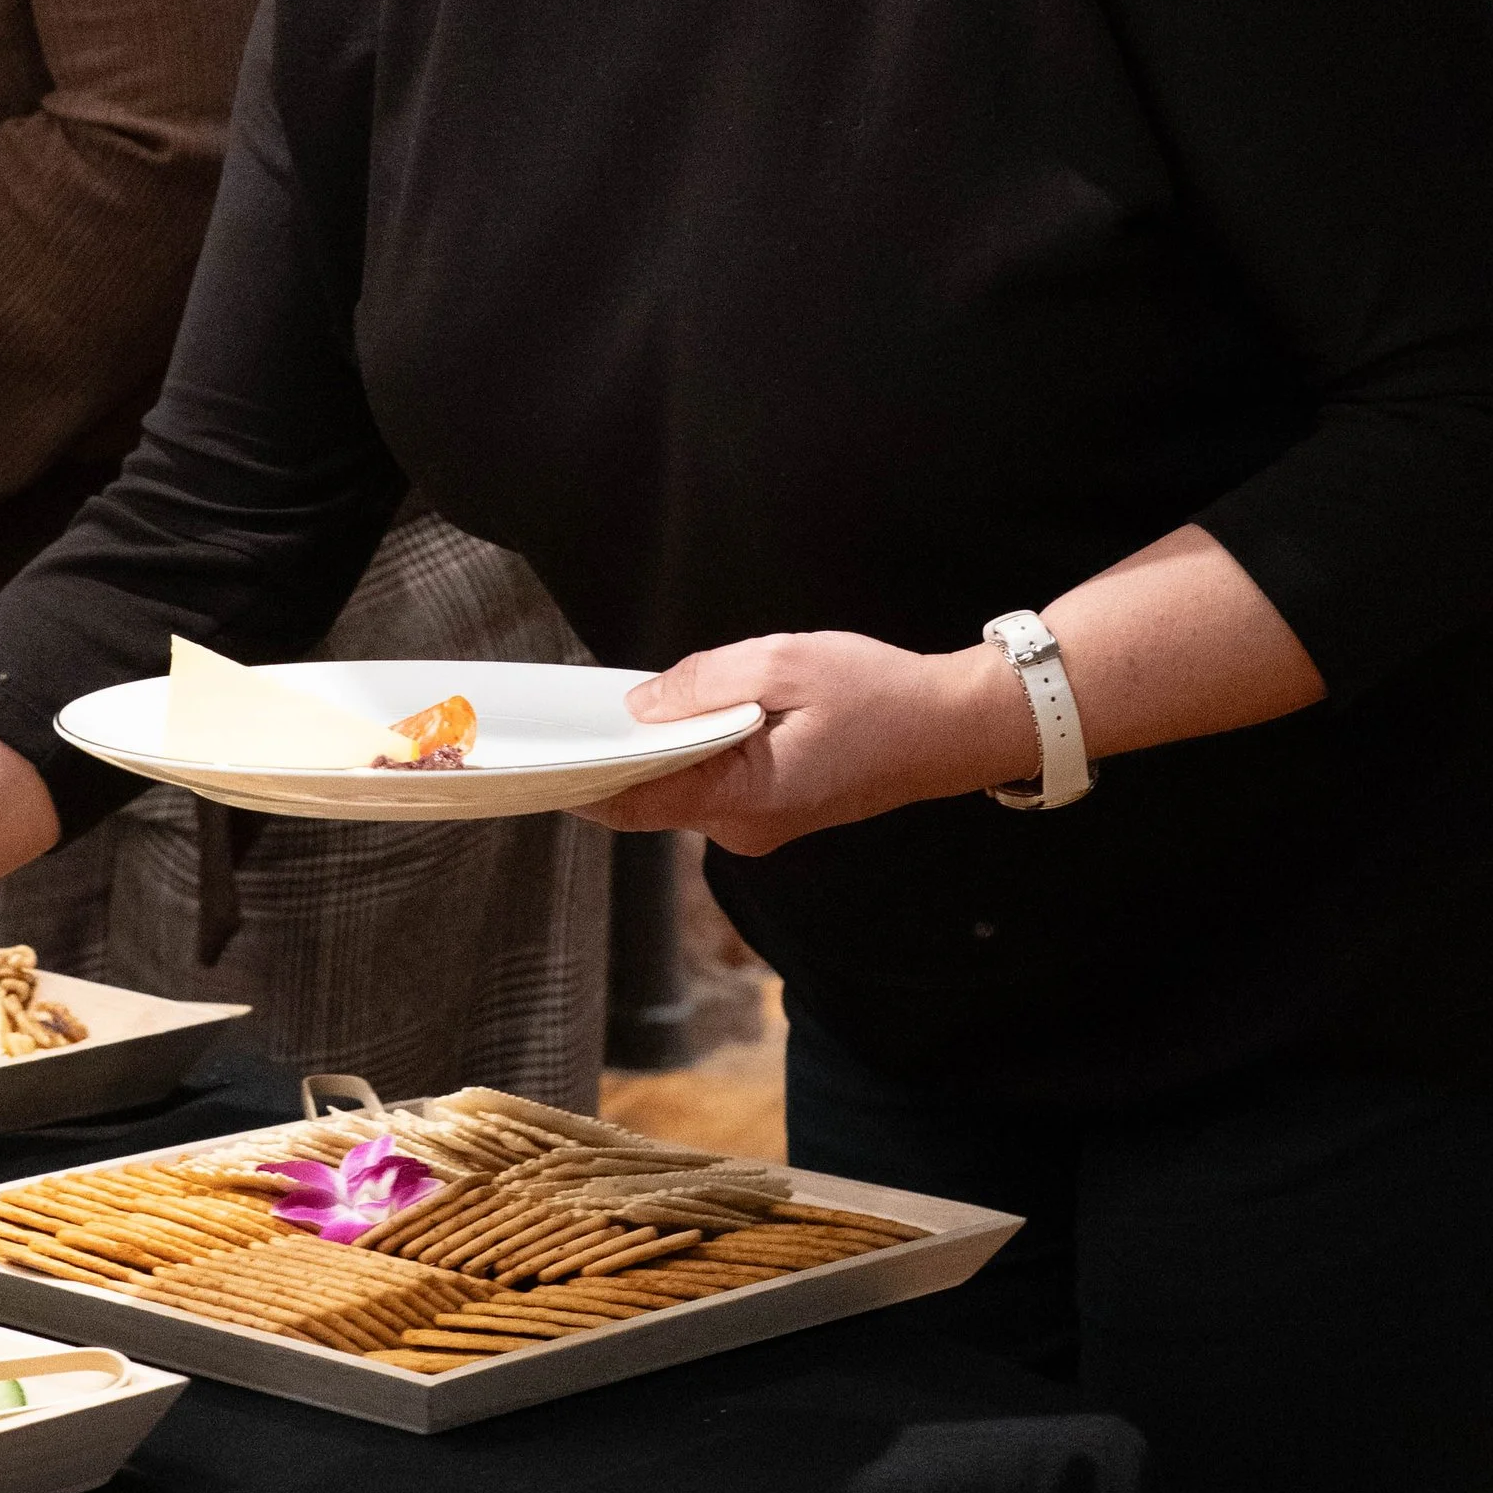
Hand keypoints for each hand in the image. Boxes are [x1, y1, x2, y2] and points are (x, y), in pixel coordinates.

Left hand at [586, 629, 1036, 855]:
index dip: (581, 778)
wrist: (955, 727)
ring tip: (651, 696)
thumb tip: (638, 706)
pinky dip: (700, 748)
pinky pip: (717, 780)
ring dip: (668, 744)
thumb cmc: (878, 693)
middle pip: (654, 793)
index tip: (538, 755)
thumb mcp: (781, 664)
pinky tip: (702, 710)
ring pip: (686, 784)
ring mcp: (762, 825)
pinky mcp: (777, 809)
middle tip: (588, 703)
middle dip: (624, 749)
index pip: (634, 803)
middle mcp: (745, 829)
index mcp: (743, 799)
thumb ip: (701, 684)